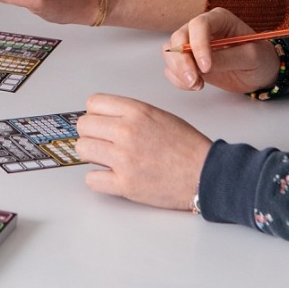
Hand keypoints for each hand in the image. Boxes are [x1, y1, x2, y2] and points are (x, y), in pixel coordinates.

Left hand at [75, 93, 211, 209]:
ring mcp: (124, 158)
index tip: (101, 123)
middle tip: (103, 142)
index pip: (93, 104)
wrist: (206, 174)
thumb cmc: (187, 147)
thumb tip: (103, 118)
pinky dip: (99, 179)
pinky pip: (91, 179)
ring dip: (93, 155)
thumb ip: (130, 113)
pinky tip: (111, 176)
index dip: (95, 114)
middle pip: (83, 126)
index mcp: (136, 111)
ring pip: (83, 149)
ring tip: (107, 159)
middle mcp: (127, 131)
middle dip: (91, 134)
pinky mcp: (125, 184)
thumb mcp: (158, 115)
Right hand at [163, 9, 279, 94]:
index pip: (200, 24)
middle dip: (182, 61)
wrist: (259, 73)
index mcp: (219, 19)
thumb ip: (227, 58)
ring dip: (179, 71)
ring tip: (198, 85)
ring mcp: (192, 44)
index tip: (206, 67)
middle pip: (178, 37)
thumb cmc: (260, 59)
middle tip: (194, 80)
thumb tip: (202, 65)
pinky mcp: (188, 61)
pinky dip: (178, 79)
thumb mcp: (251, 57)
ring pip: (170, 52)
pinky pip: (171, 67)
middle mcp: (201, 28)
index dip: (199, 44)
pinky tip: (195, 85)